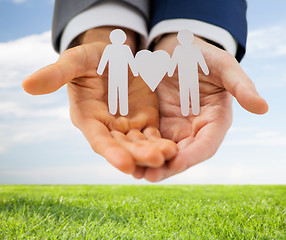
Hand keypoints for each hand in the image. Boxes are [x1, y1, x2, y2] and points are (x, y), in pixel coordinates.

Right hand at [22, 27, 176, 175]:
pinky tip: (174, 147)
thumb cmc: (91, 58)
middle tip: (155, 161)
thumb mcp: (75, 61)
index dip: (110, 152)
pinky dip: (162, 142)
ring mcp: (127, 126)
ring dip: (153, 152)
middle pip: (122, 147)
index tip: (124, 164)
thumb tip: (26, 85)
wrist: (115, 56)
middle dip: (138, 155)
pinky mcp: (145, 121)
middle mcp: (108, 128)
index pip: (98, 140)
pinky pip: (154, 136)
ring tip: (169, 155)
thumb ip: (56, 74)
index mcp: (88, 118)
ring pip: (140, 145)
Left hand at [134, 34, 268, 181]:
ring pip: (164, 152)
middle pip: (183, 154)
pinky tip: (125, 155)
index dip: (194, 155)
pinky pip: (148, 140)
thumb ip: (241, 85)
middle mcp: (195, 130)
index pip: (207, 144)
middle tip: (149, 176)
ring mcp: (175, 129)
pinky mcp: (158, 124)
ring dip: (150, 163)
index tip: (178, 163)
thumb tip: (263, 108)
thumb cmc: (202, 56)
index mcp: (215, 120)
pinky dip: (139, 149)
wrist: (176, 50)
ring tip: (133, 172)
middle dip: (167, 166)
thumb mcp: (223, 65)